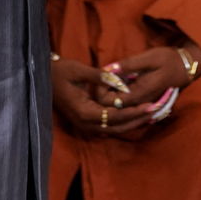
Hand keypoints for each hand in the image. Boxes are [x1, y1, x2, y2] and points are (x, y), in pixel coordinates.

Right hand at [50, 55, 165, 140]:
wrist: (44, 77)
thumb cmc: (60, 71)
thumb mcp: (80, 70)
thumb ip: (101, 76)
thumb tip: (120, 81)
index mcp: (83, 112)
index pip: (115, 116)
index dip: (133, 112)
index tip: (150, 106)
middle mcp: (85, 123)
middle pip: (117, 127)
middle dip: (137, 119)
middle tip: (156, 111)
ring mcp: (85, 125)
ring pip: (114, 129)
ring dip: (132, 122)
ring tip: (150, 114)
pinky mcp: (87, 122)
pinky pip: (109, 126)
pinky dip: (123, 121)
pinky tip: (136, 114)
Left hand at [109, 39, 200, 103]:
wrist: (186, 67)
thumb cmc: (168, 60)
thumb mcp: (149, 58)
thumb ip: (129, 65)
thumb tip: (108, 69)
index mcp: (139, 94)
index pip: (110, 102)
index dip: (101, 91)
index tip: (101, 76)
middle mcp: (139, 103)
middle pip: (111, 107)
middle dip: (103, 92)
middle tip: (104, 76)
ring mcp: (141, 103)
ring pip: (117, 106)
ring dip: (110, 93)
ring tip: (111, 77)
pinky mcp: (142, 100)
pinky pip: (124, 102)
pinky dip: (117, 93)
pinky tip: (119, 81)